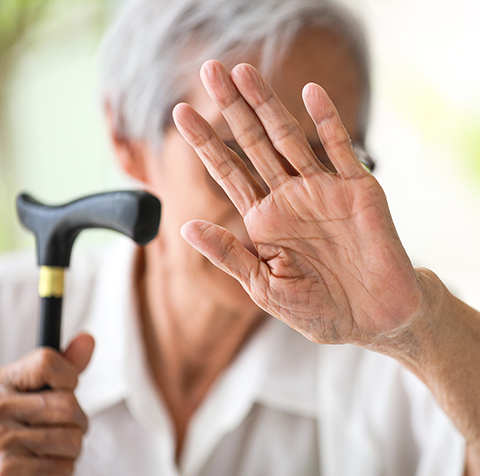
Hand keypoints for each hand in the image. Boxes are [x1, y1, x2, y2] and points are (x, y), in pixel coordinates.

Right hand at [0, 334, 93, 474]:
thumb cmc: (14, 423)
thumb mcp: (28, 388)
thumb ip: (61, 366)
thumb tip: (89, 338)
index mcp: (3, 381)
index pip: (47, 362)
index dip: (68, 378)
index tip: (63, 389)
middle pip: (68, 405)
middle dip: (77, 420)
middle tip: (64, 427)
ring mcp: (0, 440)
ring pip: (71, 439)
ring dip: (71, 449)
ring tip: (52, 448)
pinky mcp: (6, 472)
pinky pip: (61, 468)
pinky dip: (60, 470)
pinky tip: (42, 467)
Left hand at [173, 60, 424, 346]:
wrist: (373, 319)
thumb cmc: (318, 309)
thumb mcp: (264, 286)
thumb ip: (229, 253)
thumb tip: (185, 227)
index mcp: (264, 220)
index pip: (227, 172)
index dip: (204, 143)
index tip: (179, 115)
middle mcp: (289, 197)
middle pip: (253, 144)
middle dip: (231, 108)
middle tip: (209, 70)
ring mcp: (322, 190)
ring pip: (289, 138)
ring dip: (267, 104)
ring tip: (243, 72)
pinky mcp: (357, 190)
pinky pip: (340, 148)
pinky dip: (327, 120)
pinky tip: (309, 93)